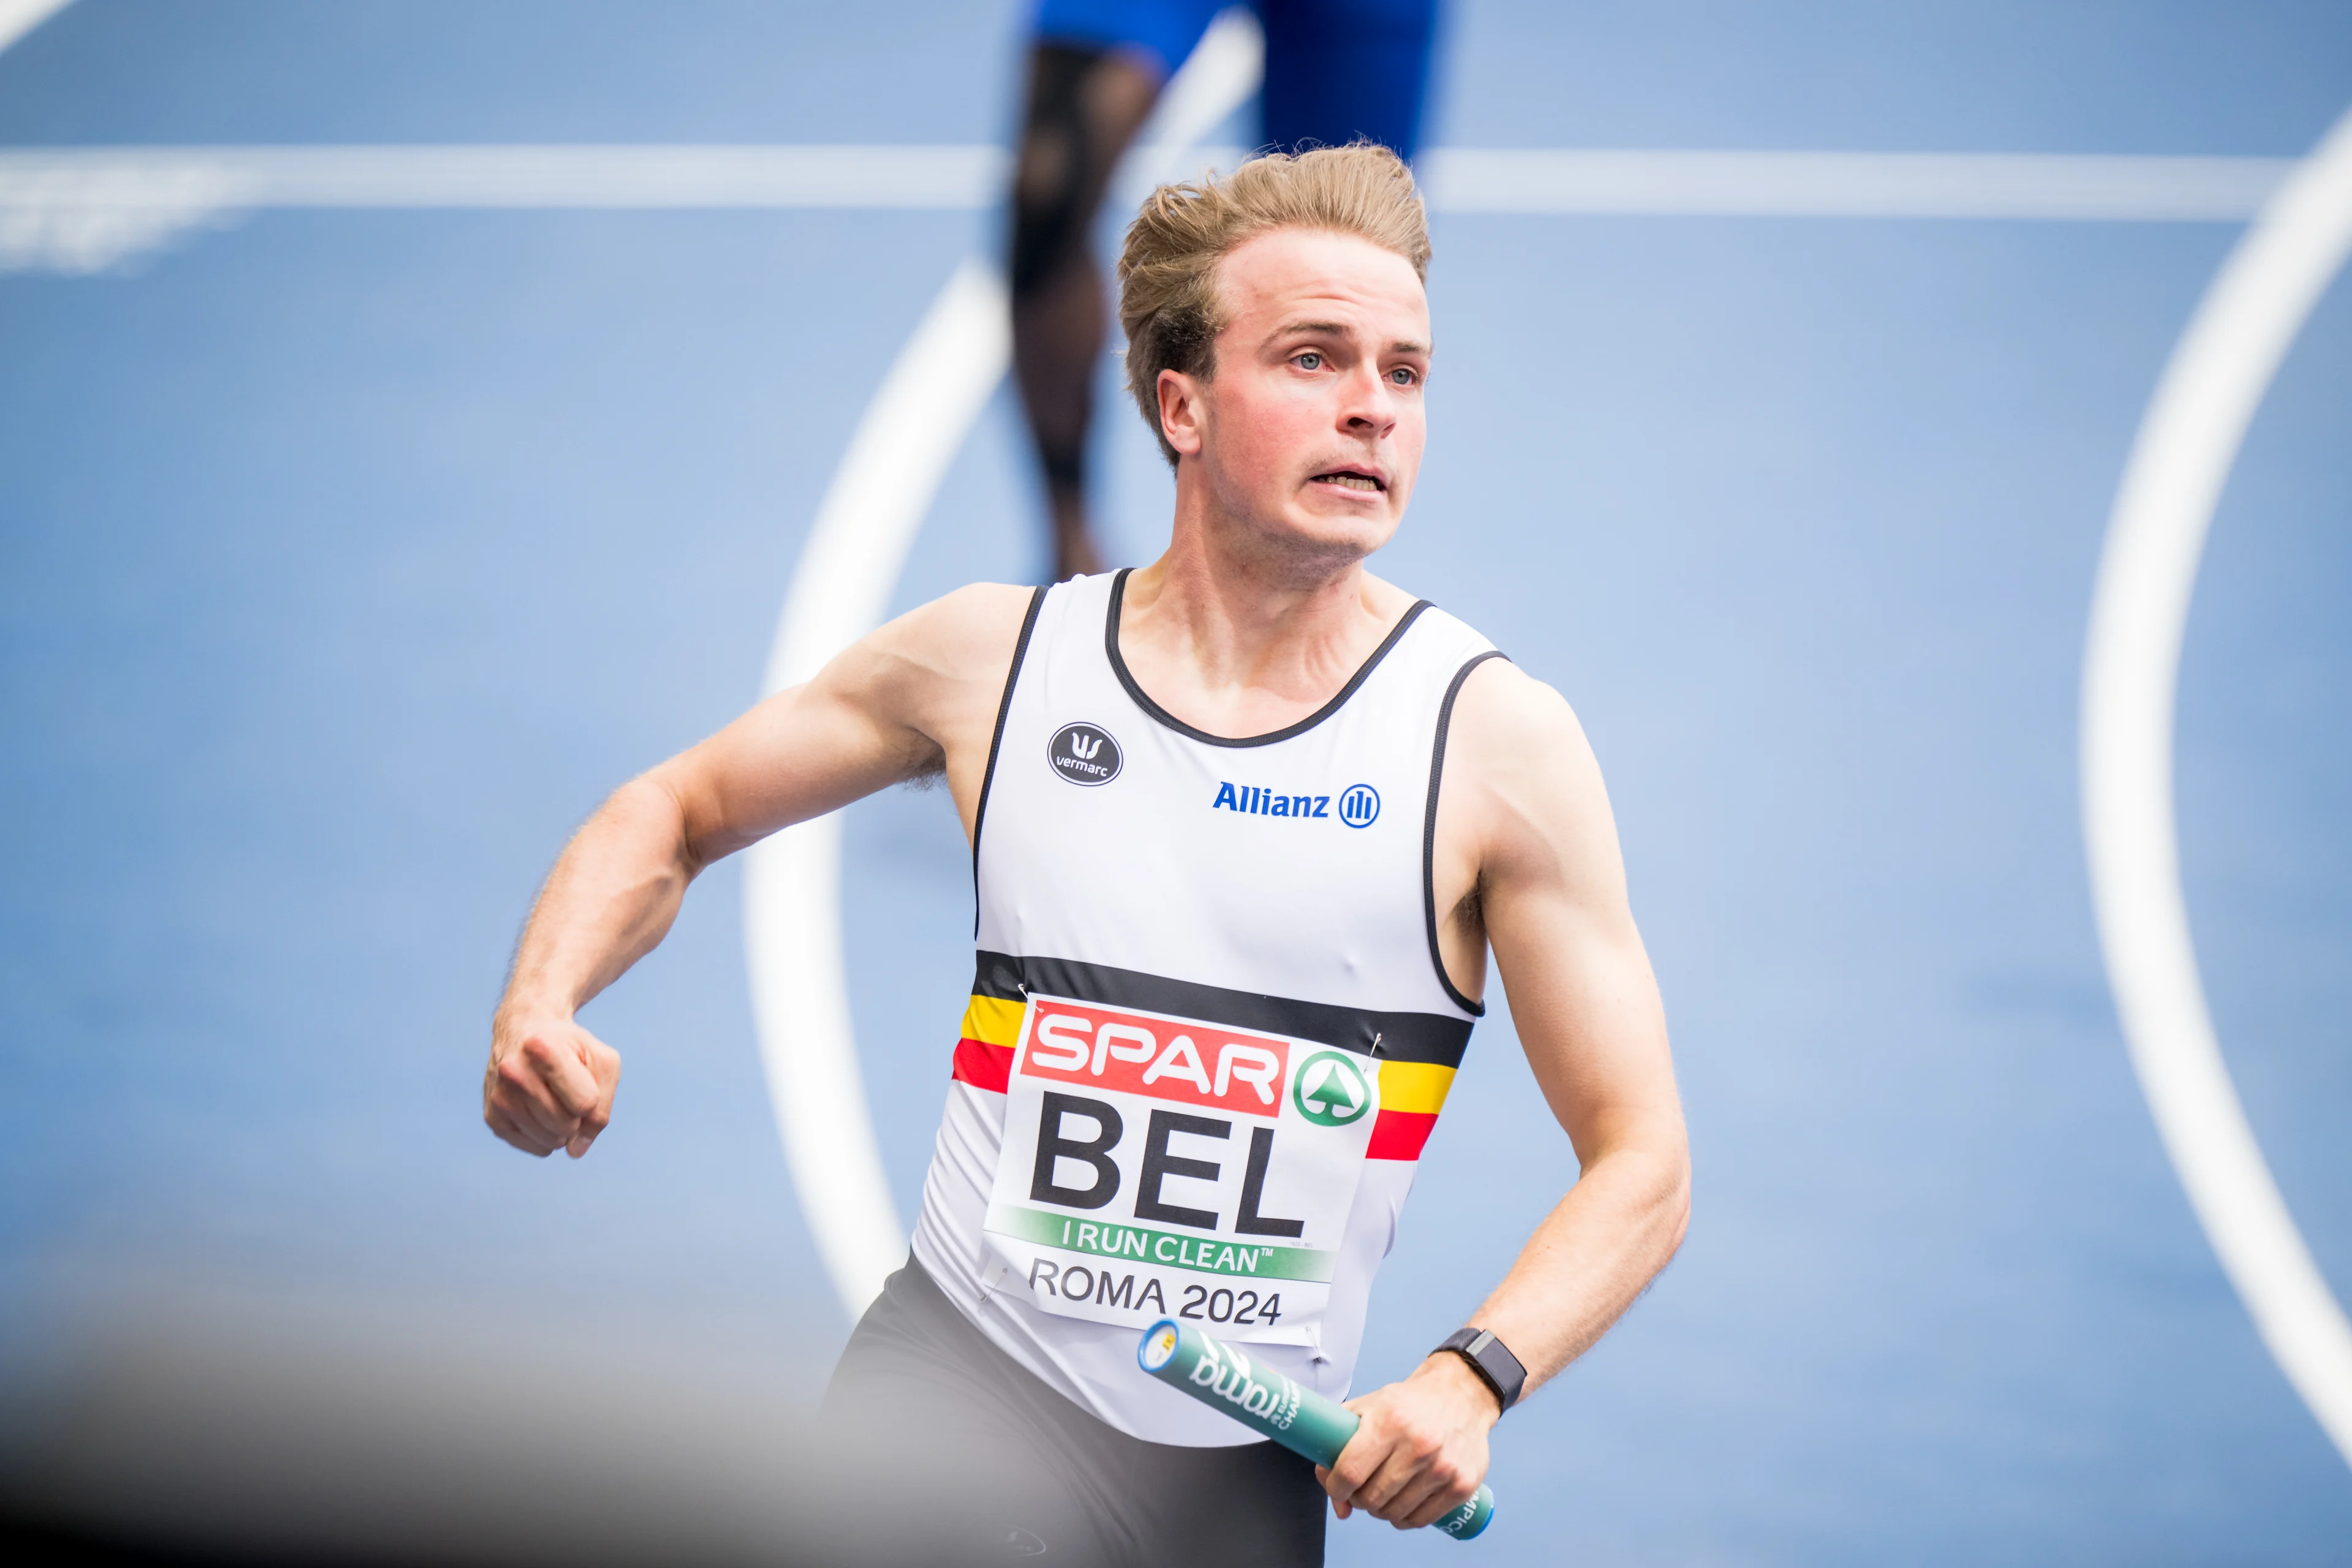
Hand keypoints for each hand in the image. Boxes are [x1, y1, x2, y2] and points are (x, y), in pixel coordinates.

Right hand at [484, 1010, 619, 1157]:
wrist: (525, 1030)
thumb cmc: (571, 1047)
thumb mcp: (602, 1062)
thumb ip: (602, 1107)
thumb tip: (575, 1151)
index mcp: (543, 1049)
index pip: (585, 1103)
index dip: (592, 1096)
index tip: (582, 1076)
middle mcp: (513, 1072)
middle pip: (567, 1125)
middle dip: (578, 1114)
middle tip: (567, 1088)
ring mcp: (499, 1096)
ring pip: (552, 1141)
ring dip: (563, 1127)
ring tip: (552, 1096)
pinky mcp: (492, 1117)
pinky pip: (536, 1147)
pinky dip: (548, 1136)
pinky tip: (540, 1109)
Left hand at [1316, 1351, 1497, 1528]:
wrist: (1460, 1396)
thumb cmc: (1407, 1404)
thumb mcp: (1366, 1408)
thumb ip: (1337, 1448)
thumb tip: (1339, 1504)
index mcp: (1390, 1420)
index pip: (1350, 1472)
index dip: (1335, 1487)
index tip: (1337, 1487)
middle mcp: (1419, 1444)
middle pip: (1371, 1498)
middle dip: (1358, 1499)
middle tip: (1362, 1488)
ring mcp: (1443, 1467)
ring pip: (1394, 1514)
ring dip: (1382, 1510)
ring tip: (1384, 1493)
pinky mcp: (1462, 1485)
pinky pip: (1420, 1520)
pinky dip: (1405, 1518)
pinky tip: (1404, 1503)